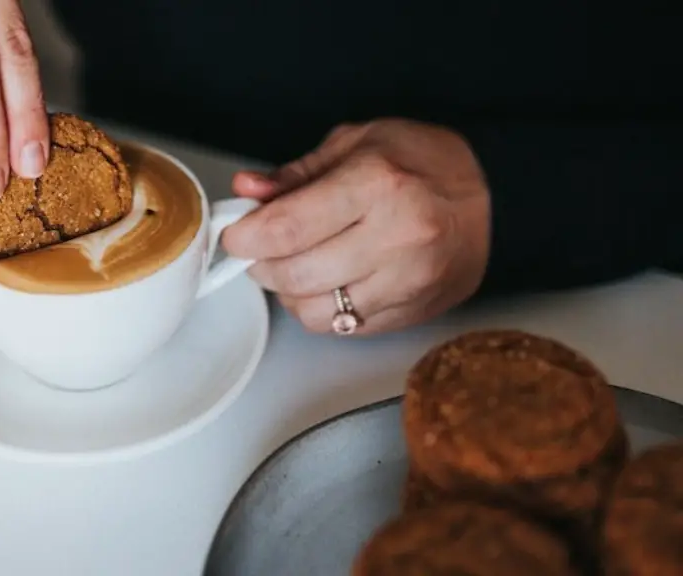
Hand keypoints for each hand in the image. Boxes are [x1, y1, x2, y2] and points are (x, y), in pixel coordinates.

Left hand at [222, 119, 490, 334]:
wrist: (495, 196)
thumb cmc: (426, 162)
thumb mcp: (357, 144)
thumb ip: (296, 175)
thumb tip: (247, 192)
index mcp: (377, 185)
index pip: (287, 228)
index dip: (246, 237)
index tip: (235, 235)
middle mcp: (395, 238)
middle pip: (295, 276)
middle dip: (262, 266)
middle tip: (259, 250)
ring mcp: (407, 282)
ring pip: (317, 313)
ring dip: (290, 294)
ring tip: (295, 267)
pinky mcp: (413, 311)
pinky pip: (345, 328)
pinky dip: (323, 311)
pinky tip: (329, 284)